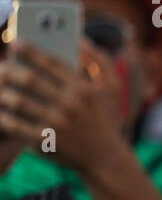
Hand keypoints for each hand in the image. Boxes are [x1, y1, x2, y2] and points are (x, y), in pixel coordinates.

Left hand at [0, 39, 128, 178]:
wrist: (105, 159)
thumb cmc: (106, 120)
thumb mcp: (112, 89)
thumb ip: (100, 61)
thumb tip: (80, 40)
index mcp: (85, 89)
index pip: (52, 63)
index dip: (32, 51)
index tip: (17, 43)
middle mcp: (71, 104)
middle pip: (31, 79)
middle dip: (11, 70)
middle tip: (1, 66)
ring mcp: (56, 123)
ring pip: (18, 101)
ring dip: (3, 92)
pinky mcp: (44, 140)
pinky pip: (14, 124)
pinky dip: (3, 116)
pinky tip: (0, 111)